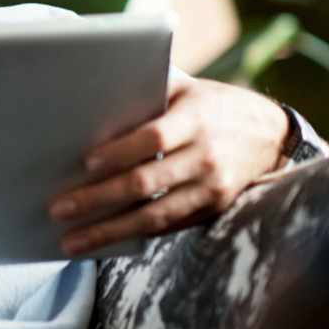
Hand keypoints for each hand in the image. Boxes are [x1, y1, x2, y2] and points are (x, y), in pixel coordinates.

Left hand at [48, 73, 287, 255]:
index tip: (85, 163)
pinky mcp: (213, 210)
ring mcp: (212, 188)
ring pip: (154, 216)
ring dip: (108, 231)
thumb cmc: (210, 103)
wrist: (270, 134)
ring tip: (71, 241)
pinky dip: (133, 236)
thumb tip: (92, 94)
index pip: (153, 138)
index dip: (119, 151)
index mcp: (196, 118)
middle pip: (145, 182)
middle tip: (58, 209)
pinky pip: (168, 227)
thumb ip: (146, 88)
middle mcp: (206, 156)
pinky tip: (103, 241)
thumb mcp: (185, 86)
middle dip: (97, 199)